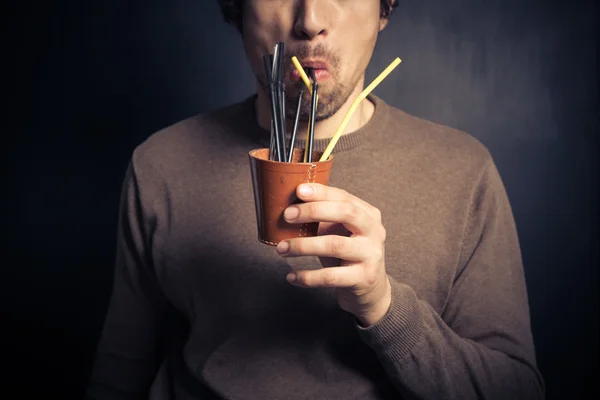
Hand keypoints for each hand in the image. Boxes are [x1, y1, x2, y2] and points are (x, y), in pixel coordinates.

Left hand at [276, 183, 390, 326]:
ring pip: (334, 245)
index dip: (321, 192)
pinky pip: (331, 277)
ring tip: (281, 248)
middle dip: (313, 211)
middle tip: (287, 215)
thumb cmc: (347, 254)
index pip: (344, 197)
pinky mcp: (363, 278)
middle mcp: (374, 231)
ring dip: (303, 246)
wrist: (370, 289)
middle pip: (345, 213)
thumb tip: (289, 207)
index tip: (298, 190)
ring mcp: (371, 255)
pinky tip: (291, 277)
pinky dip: (308, 277)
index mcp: (368, 214)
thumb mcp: (339, 231)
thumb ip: (322, 218)